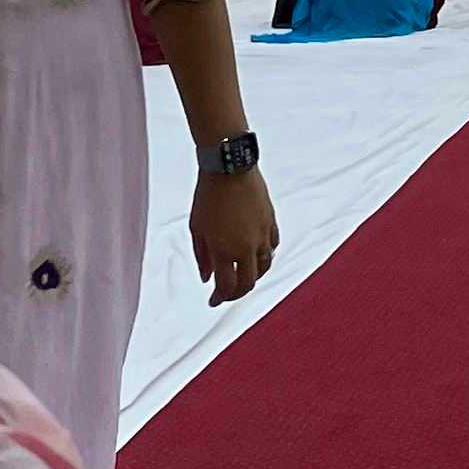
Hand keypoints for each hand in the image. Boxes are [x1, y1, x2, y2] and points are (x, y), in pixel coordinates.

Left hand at [192, 167, 278, 305]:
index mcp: (224, 250)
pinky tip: (257, 255)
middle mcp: (246, 247)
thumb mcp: (196, 228)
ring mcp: (261, 235)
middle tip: (227, 294)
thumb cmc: (208, 195)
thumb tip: (206, 277)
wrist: (229, 167)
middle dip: (236, 293)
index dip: (219, 298)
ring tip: (243, 276)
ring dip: (252, 276)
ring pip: (264, 267)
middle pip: (247, 283)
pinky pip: (272, 247)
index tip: (213, 300)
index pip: (226, 286)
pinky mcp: (271, 222)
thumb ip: (201, 256)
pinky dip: (265, 256)